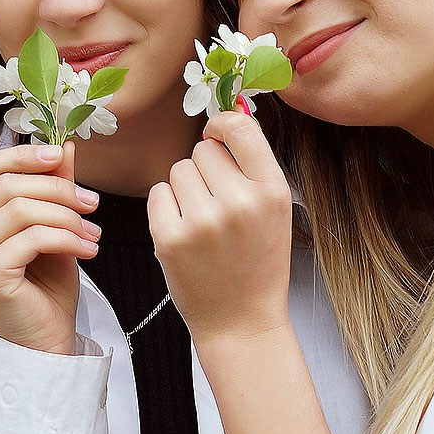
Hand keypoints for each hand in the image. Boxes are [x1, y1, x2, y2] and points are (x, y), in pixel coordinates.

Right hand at [0, 142, 98, 355]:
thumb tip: (64, 145)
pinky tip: (86, 250)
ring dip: (67, 216)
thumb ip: (52, 188)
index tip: (60, 156)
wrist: (45, 342)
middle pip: (7, 185)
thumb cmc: (43, 289)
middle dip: (58, 189)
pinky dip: (66, 238)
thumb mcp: (52, 228)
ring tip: (93, 233)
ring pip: (20, 209)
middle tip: (92, 203)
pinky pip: (31, 238)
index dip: (23, 155)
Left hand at [148, 110, 294, 344]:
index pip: (239, 128)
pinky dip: (166, 208)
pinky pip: (157, 193)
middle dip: (206, 170)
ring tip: (203, 221)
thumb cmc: (257, 262)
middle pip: (203, 149)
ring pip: (178, 170)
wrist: (241, 321)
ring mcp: (202, 221)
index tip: (216, 135)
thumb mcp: (276, 210)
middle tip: (217, 204)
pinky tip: (185, 232)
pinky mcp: (169, 238)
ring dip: (185, 189)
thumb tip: (229, 112)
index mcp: (272, 191)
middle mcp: (239, 203)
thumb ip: (254, 163)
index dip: (222, 125)